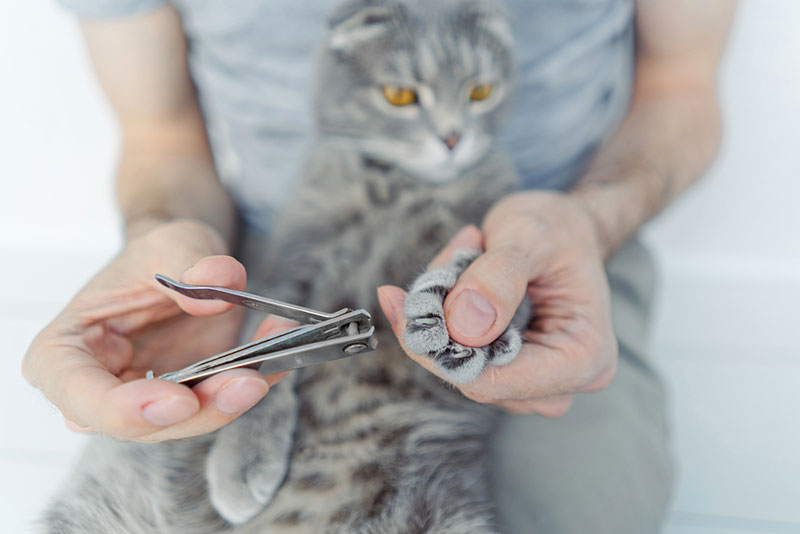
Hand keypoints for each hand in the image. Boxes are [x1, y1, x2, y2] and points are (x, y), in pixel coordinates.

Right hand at [22, 220, 289, 441]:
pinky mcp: (188, 402)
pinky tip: (279, 361)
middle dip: (200, 410)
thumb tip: (219, 281)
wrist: (180, 263)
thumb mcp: (169, 240)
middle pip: (142, 424)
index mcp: (65, 352)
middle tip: (248, 383)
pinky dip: (252, 385)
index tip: (179, 399)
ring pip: (186, 422)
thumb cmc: (156, 255)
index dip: (124, 409)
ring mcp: (145, 403)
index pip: (80, 396)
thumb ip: (189, 258)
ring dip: (231, 402)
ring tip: (266, 369)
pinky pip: (219, 404)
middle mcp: (99, 390)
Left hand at [378, 191, 617, 415]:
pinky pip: (453, 354)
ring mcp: (531, 384)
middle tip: (446, 261)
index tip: (398, 297)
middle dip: (440, 322)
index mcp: (585, 358)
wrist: (561, 229)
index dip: (441, 348)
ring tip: (464, 257)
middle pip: (472, 377)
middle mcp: (562, 384)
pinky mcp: (504, 372)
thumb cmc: (555, 230)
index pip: (497, 380)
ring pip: (455, 365)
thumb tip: (462, 326)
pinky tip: (459, 275)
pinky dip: (443, 315)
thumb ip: (499, 277)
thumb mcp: (529, 235)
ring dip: (441, 314)